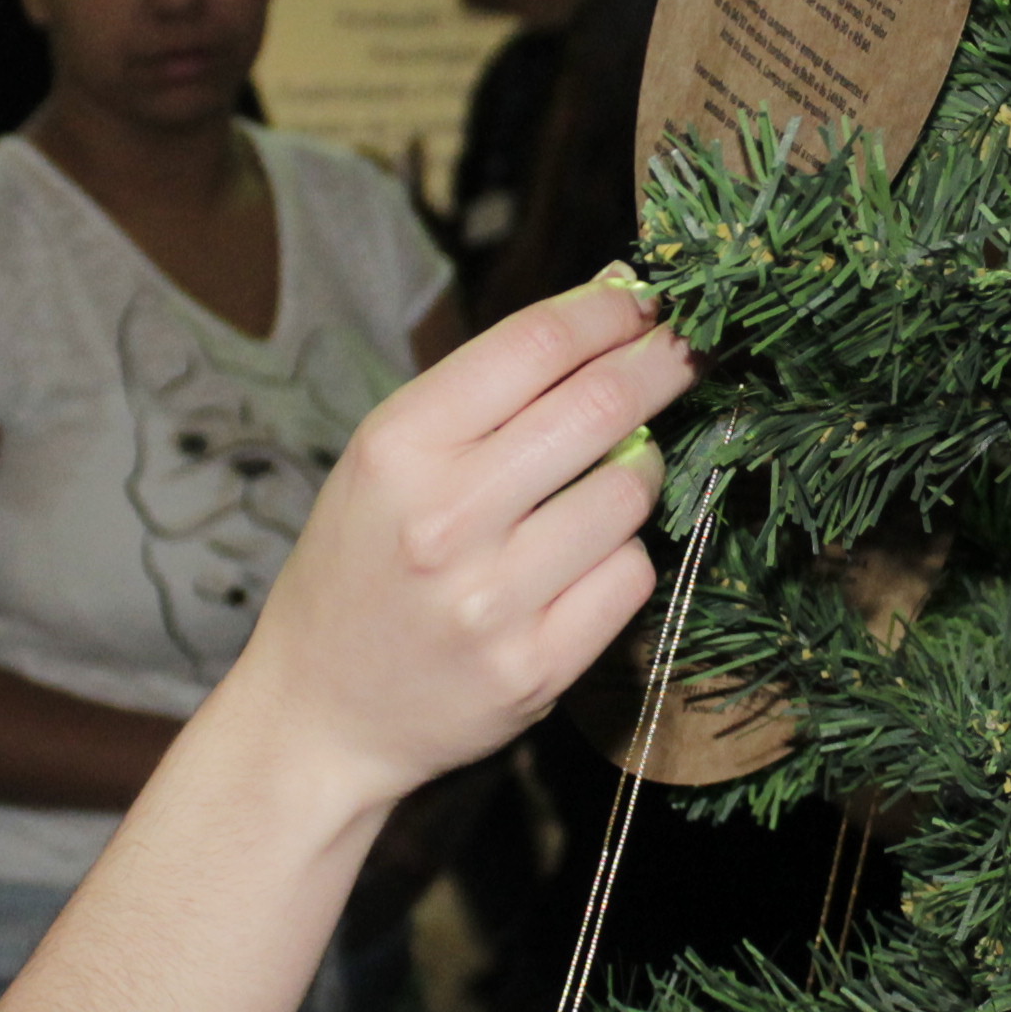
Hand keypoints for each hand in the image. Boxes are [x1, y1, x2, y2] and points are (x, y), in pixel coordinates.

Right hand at [218, 276, 690, 816]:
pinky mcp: (537, 667)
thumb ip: (487, 392)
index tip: (646, 299)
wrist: (321, 712)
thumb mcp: (386, 461)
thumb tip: (609, 304)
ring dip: (641, 471)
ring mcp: (494, 600)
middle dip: (662, 364)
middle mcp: (445, 520)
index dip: (610, 310)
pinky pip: (631, 576)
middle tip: (688, 349)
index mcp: (398, 449)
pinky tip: (584, 558)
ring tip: (608, 478)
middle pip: (601, 406)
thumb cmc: (362, 566)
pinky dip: (623, 555)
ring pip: (629, 493)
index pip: (536, 344)